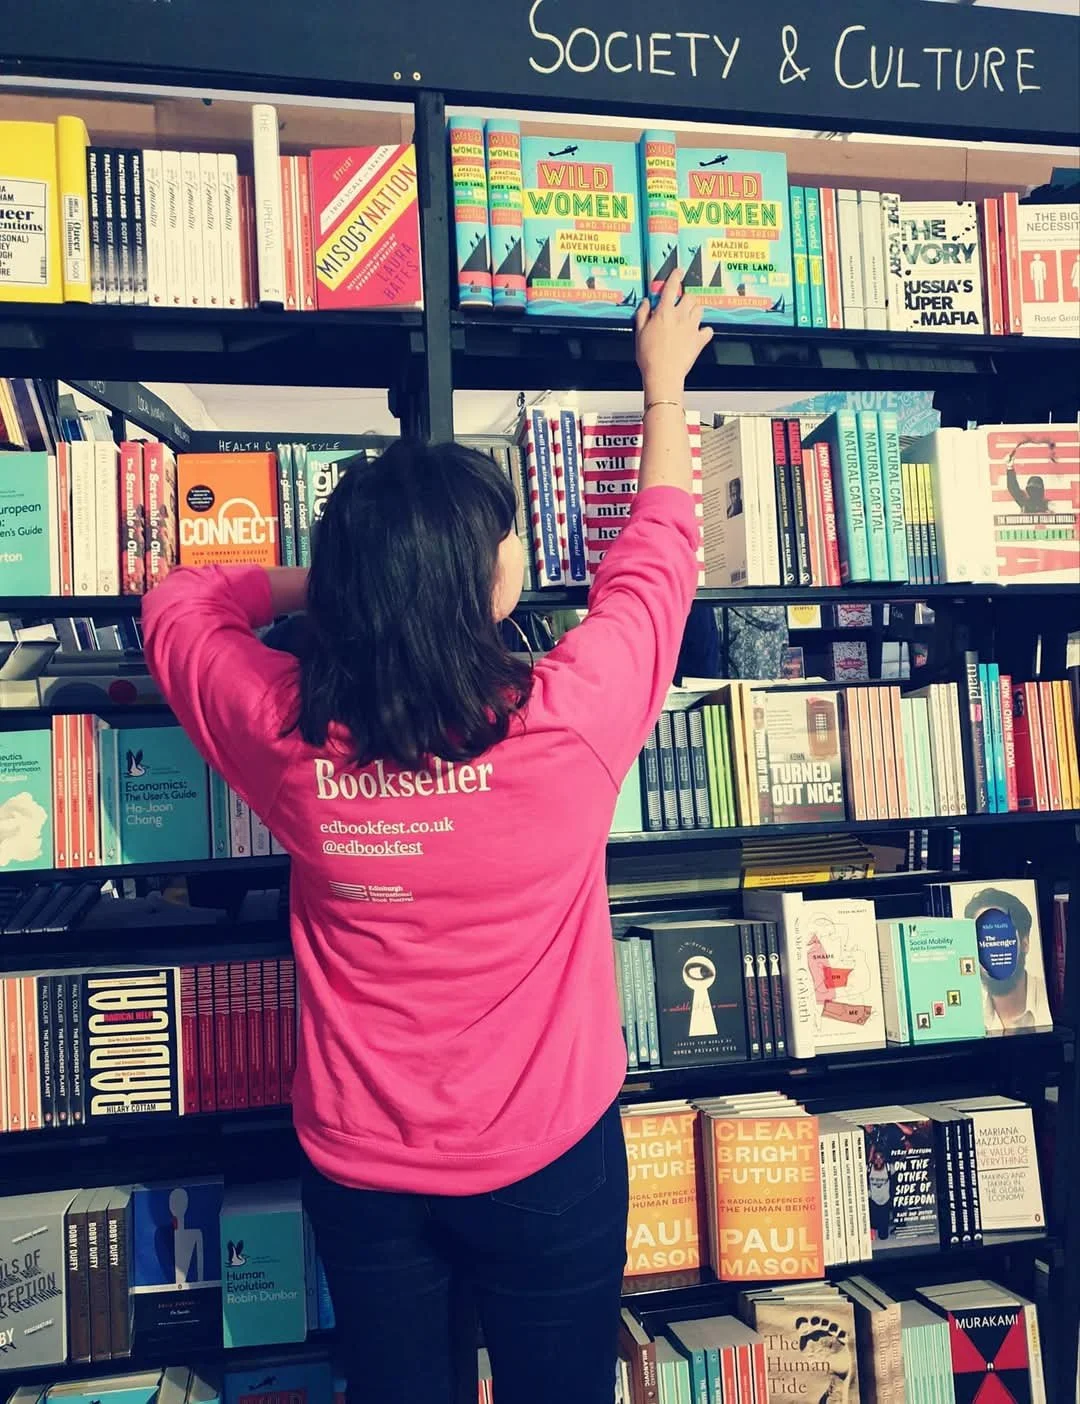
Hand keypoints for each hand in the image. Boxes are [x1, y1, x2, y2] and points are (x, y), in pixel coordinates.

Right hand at [634, 271, 713, 400]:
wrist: (663, 375)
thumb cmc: (649, 357)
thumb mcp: (639, 333)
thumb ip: (642, 314)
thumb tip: (645, 303)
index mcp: (664, 312)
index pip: (671, 287)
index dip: (675, 276)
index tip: (679, 271)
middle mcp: (680, 316)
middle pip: (690, 297)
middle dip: (686, 298)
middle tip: (681, 304)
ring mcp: (691, 327)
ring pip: (700, 309)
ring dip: (695, 311)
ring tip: (689, 317)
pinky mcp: (699, 340)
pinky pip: (708, 330)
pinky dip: (705, 331)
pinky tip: (699, 334)